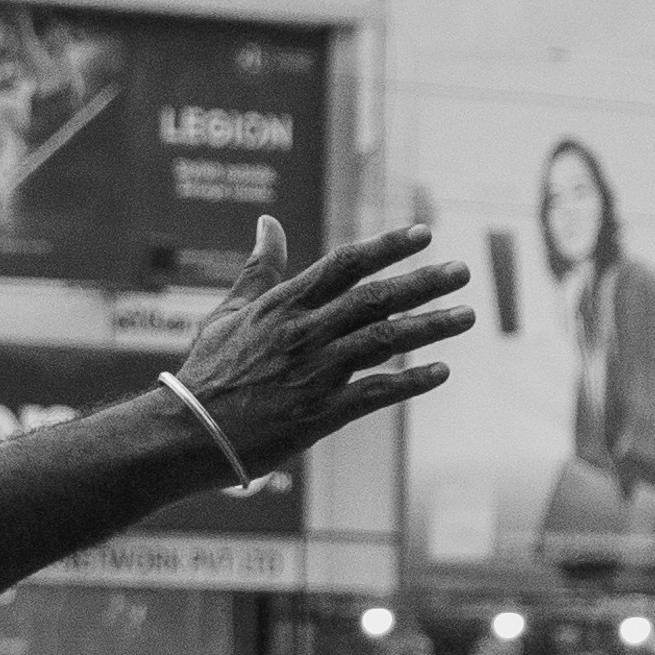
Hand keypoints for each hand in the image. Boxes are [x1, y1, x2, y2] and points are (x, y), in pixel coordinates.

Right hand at [165, 219, 473, 478]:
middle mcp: (304, 332)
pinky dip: (410, 382)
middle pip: (375, 298)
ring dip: (430, 327)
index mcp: (283, 305)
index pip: (344, 264)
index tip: (424, 233)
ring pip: (384, 341)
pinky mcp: (320, 412)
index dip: (387, 247)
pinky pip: (375, 393)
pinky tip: (440, 371)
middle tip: (462, 271)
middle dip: (423, 282)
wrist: (188, 432)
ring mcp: (314, 372)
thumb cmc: (207, 372)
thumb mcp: (229, 312)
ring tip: (466, 316)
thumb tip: (268, 222)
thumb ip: (260, 269)